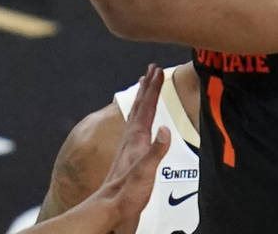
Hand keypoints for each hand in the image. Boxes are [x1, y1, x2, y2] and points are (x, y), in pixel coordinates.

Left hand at [100, 64, 170, 233]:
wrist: (111, 208)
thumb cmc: (128, 193)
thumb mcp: (146, 172)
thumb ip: (156, 151)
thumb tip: (166, 129)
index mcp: (136, 138)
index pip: (147, 107)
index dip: (153, 88)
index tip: (158, 70)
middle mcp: (131, 138)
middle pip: (140, 105)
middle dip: (147, 86)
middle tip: (152, 68)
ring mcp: (128, 145)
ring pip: (136, 113)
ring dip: (142, 97)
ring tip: (144, 85)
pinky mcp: (129, 153)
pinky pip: (136, 124)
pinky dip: (140, 113)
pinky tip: (141, 118)